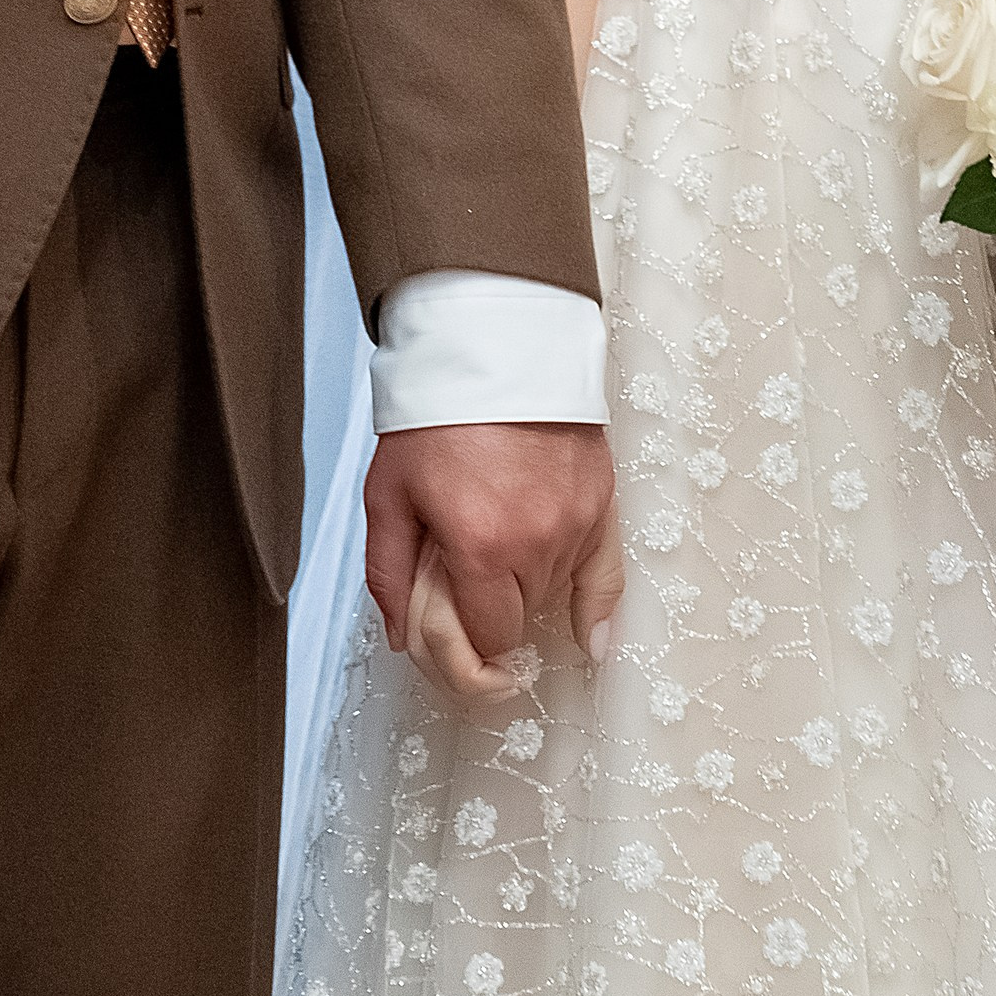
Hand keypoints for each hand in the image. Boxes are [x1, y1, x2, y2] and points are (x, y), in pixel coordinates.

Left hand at [363, 421, 621, 709]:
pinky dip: (597, 606)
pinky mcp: (601, 500)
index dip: (469, 646)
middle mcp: (536, 542)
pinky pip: (607, 576)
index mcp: (481, 547)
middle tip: (468, 581)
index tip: (455, 633)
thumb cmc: (433, 419)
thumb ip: (389, 573)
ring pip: (553, 592)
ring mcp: (576, 521)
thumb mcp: (388, 493)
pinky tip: (590, 637)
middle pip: (522, 619)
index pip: (490, 638)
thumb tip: (404, 639)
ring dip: (527, 587)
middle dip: (493, 612)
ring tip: (500, 546)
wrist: (491, 349)